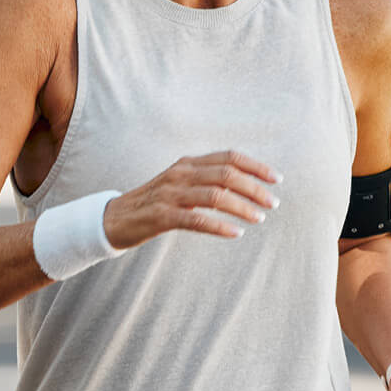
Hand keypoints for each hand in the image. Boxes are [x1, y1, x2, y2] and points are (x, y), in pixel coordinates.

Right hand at [103, 150, 280, 248]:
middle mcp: (180, 174)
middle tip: (273, 203)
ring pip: (215, 196)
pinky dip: (220, 227)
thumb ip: (205, 180)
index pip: (229, 157)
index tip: (277, 179)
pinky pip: (197, 220)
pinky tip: (235, 233)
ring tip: (259, 218)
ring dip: (242, 207)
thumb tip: (243, 185)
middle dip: (254, 188)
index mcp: (187, 163)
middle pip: (227, 175)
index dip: (255, 166)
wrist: (113, 218)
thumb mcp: (179, 184)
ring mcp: (170, 194)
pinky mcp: (162, 216)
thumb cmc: (152, 203)